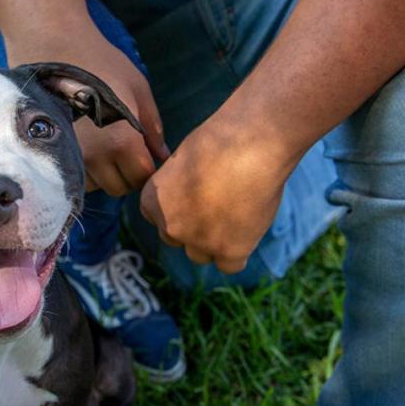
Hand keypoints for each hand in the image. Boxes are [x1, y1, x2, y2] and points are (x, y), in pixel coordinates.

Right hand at [8, 29, 169, 195]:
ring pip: (96, 185)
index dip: (147, 167)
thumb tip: (162, 155)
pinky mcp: (50, 152)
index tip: (144, 154)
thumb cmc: (99, 61)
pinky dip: (81, 169)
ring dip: (103, 173)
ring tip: (101, 144)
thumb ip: (152, 126)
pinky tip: (83, 145)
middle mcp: (95, 157)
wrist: (51, 44)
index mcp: (122, 141)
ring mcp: (69, 157)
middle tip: (124, 148)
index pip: (142, 178)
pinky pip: (73, 176)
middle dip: (127, 173)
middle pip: (119, 187)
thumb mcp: (137, 88)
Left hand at [139, 113, 299, 272]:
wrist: (252, 144)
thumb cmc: (219, 140)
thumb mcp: (182, 160)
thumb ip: (178, 189)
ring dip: (214, 241)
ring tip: (236, 212)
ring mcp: (198, 242)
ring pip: (201, 254)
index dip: (179, 210)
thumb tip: (188, 202)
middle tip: (220, 203)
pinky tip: (247, 229)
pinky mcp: (229, 251)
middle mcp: (169, 226)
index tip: (198, 197)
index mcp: (152, 201)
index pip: (159, 219)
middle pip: (177, 238)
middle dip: (194, 226)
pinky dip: (238, 251)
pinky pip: (230, 265)